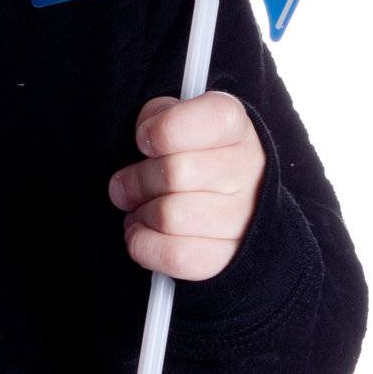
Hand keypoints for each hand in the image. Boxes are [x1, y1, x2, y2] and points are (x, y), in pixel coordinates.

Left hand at [107, 91, 266, 280]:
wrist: (233, 193)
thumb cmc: (193, 149)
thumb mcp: (177, 117)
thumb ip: (158, 118)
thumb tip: (145, 142)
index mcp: (233, 124)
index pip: (193, 123)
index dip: (156, 132)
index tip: (144, 141)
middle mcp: (248, 168)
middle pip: (173, 174)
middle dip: (135, 181)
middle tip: (124, 185)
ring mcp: (244, 217)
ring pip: (170, 218)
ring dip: (140, 215)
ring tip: (138, 209)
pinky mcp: (228, 256)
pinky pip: (174, 255)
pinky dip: (144, 245)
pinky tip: (142, 233)